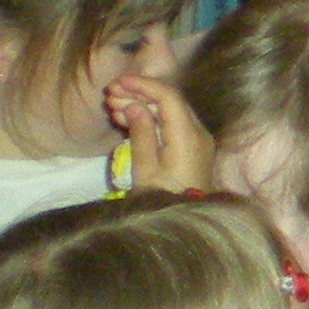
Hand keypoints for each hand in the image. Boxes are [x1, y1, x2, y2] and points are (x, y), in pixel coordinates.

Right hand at [107, 74, 212, 192]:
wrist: (187, 225)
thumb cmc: (162, 201)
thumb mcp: (145, 170)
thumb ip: (141, 134)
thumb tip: (135, 106)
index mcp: (188, 137)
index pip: (168, 97)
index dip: (143, 85)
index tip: (118, 82)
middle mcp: (198, 134)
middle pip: (170, 101)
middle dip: (139, 94)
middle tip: (109, 96)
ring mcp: (198, 141)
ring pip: (170, 112)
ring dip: (143, 106)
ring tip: (112, 108)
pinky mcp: (194, 149)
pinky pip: (172, 125)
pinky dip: (151, 120)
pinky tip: (126, 120)